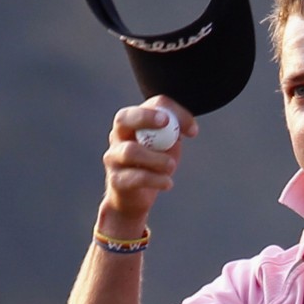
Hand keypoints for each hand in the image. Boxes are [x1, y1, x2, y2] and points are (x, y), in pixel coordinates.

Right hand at [99, 97, 198, 230]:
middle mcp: (118, 137)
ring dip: (156, 158)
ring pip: (130, 151)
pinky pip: (135, 177)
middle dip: (145, 117)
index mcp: (132, 124)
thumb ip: (175, 132)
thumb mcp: (167, 145)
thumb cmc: (153, 164)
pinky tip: (167, 183)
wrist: (136, 196)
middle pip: (123, 119)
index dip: (167, 111)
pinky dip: (155, 180)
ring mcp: (113, 158)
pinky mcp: (116, 181)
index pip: (147, 106)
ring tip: (171, 166)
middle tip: (166, 123)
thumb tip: (190, 129)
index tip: (188, 128)